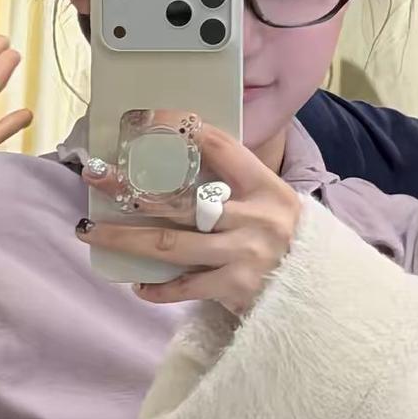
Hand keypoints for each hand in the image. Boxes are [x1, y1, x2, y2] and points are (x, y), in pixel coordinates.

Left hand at [79, 124, 299, 315]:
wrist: (325, 297)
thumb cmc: (295, 247)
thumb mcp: (278, 206)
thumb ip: (241, 189)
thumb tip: (188, 168)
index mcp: (266, 187)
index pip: (220, 146)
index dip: (182, 129)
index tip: (146, 121)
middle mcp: (254, 217)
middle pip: (178, 198)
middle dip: (130, 188)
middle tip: (95, 178)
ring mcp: (243, 254)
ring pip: (170, 244)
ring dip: (125, 238)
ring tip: (92, 232)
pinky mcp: (235, 288)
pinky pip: (185, 287)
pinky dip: (158, 288)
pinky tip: (139, 285)